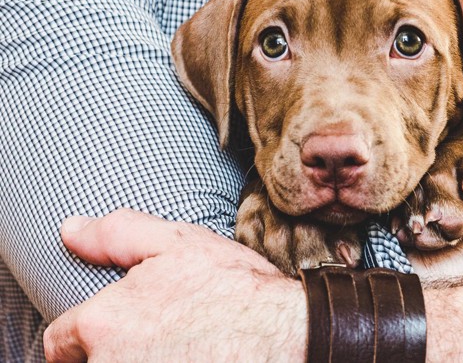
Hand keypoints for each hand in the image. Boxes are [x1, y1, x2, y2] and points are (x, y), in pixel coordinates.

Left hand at [43, 209, 306, 361]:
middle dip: (118, 354)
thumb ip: (115, 234)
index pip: (60, 343)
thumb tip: (70, 229)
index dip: (82, 337)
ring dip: (144, 362)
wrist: (286, 337)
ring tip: (183, 351)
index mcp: (102, 322)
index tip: (115, 335)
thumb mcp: (179, 243)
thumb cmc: (236, 289)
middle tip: (162, 341)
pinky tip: (195, 359)